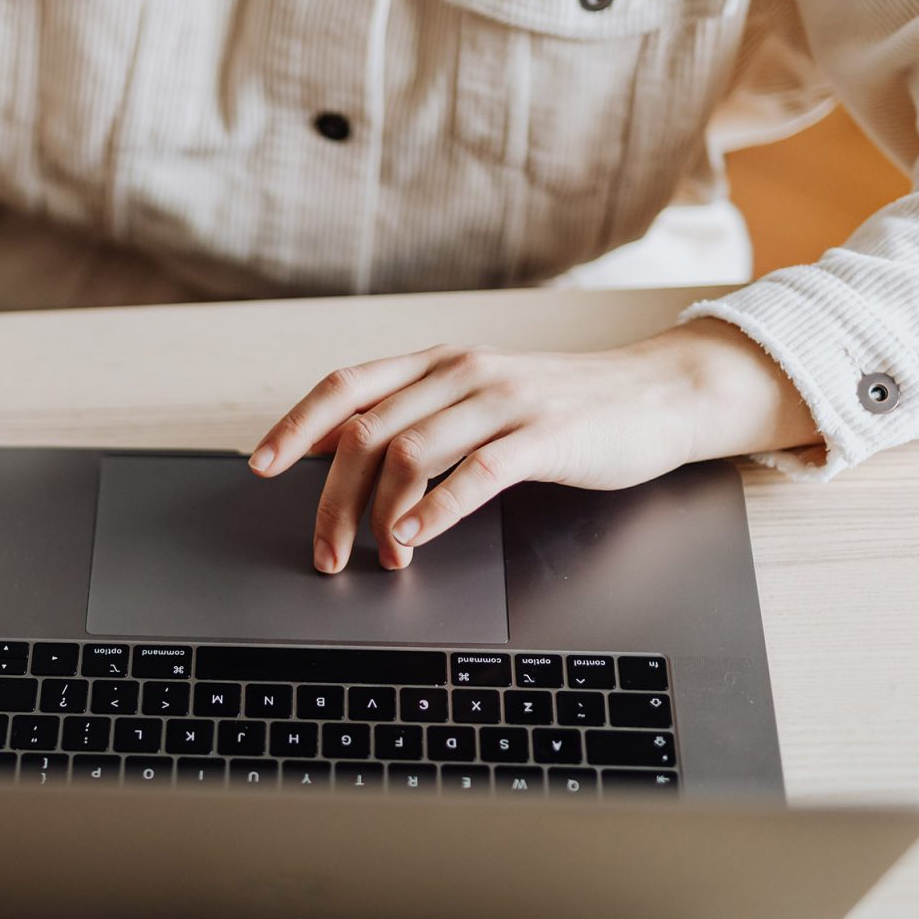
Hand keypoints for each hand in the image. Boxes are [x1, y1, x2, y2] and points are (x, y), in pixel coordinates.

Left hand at [249, 318, 820, 572]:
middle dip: (331, 500)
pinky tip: (417, 538)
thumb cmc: (560, 406)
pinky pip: (475, 472)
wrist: (657, 396)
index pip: (345, 386)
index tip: (261, 466)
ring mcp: (503, 401)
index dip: (296, 426)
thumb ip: (410, 414)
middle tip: (324, 552)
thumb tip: (331, 444)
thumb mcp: (474, 398)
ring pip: (409, 452)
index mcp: (436, 363)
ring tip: (378, 555)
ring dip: (379, 513)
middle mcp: (461, 373)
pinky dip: (436, 511)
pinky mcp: (545, 435)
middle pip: (367, 433)